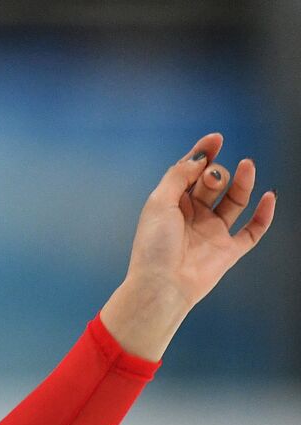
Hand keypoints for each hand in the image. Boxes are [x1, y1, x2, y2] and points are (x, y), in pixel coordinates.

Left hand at [126, 132, 276, 312]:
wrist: (163, 286)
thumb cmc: (154, 247)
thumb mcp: (159, 203)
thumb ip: (178, 177)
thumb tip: (198, 158)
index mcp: (172, 204)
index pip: (190, 172)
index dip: (203, 154)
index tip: (216, 138)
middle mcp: (193, 216)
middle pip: (212, 183)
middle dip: (214, 174)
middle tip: (211, 179)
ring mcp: (212, 232)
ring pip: (234, 201)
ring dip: (241, 182)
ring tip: (246, 166)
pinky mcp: (229, 250)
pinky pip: (253, 230)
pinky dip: (264, 214)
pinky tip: (269, 196)